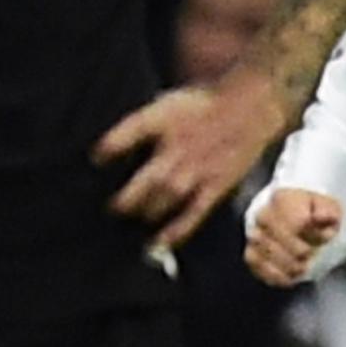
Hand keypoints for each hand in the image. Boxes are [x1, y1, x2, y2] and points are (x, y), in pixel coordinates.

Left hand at [99, 70, 283, 248]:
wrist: (250, 107)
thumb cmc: (200, 105)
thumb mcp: (163, 103)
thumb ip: (137, 125)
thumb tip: (105, 148)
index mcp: (163, 121)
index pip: (128, 133)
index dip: (108, 149)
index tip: (95, 160)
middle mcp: (179, 148)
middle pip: (147, 178)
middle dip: (125, 198)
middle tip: (109, 209)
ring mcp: (198, 169)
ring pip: (166, 197)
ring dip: (145, 212)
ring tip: (129, 221)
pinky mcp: (216, 185)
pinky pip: (194, 212)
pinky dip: (176, 230)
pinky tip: (160, 243)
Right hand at [248, 187, 342, 287]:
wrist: (295, 215)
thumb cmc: (312, 212)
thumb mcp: (328, 206)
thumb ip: (326, 210)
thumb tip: (321, 217)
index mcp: (284, 199)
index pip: (295, 220)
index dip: (311, 233)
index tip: (323, 237)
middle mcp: (263, 215)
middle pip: (275, 237)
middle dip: (297, 250)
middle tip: (311, 254)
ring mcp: (253, 234)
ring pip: (263, 252)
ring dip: (286, 264)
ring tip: (301, 267)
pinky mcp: (250, 252)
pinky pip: (255, 265)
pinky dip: (274, 275)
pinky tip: (288, 276)